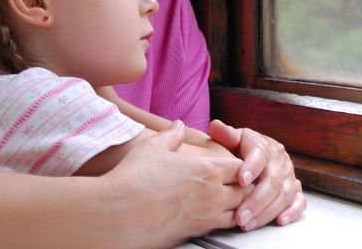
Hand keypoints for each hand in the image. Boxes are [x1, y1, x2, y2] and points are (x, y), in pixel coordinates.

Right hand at [104, 121, 248, 241]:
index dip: (241, 166)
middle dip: (244, 187)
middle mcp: (213, 194)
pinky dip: (221, 223)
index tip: (233, 166)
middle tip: (237, 186)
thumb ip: (171, 136)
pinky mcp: (195, 235)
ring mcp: (206, 217)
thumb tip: (178, 126)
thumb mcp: (152, 147)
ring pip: (238, 213)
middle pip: (245, 191)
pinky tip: (211, 219)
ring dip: (237, 207)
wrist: (116, 213)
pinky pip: (220, 230)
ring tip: (229, 203)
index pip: (241, 167)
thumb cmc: (133, 177)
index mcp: (208, 170)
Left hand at [207, 120, 306, 230]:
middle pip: (273, 181)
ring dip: (267, 212)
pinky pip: (299, 201)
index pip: (260, 154)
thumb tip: (216, 126)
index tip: (241, 180)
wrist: (254, 156)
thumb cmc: (239, 151)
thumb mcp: (232, 141)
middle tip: (239, 217)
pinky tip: (280, 221)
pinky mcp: (295, 189)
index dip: (252, 167)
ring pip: (284, 194)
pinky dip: (292, 212)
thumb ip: (225, 136)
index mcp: (264, 146)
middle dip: (256, 201)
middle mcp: (280, 160)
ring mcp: (289, 175)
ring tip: (248, 224)